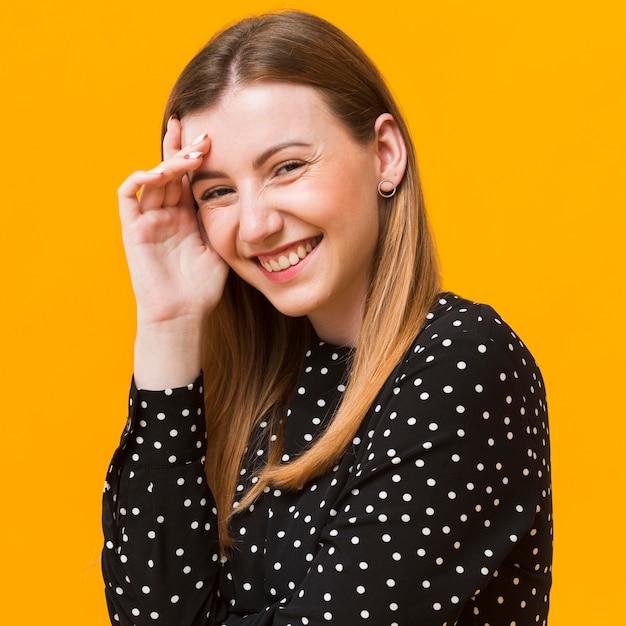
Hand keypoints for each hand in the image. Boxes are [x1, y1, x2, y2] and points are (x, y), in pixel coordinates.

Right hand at [118, 117, 228, 387]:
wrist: (182, 314)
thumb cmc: (202, 288)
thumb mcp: (220, 247)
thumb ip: (223, 222)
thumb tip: (245, 196)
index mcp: (185, 217)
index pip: (187, 178)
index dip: (195, 157)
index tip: (214, 139)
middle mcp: (165, 214)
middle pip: (169, 171)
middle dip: (182, 150)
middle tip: (202, 134)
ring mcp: (147, 220)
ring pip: (152, 178)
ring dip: (170, 163)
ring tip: (192, 156)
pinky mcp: (132, 229)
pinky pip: (127, 194)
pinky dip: (141, 178)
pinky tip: (161, 172)